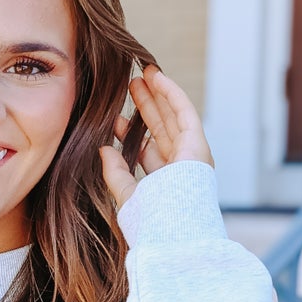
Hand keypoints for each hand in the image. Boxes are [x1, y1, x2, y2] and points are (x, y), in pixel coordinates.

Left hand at [99, 66, 212, 210]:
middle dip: (146, 107)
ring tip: (142, 75)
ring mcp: (190, 154)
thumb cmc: (151, 220)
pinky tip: (157, 77)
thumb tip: (104, 149)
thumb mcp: (126, 194)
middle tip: (131, 86)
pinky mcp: (197, 142)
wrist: (172, 226)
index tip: (114, 119)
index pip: (147, 150)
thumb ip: (115, 172)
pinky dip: (171, 93)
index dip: (131, 133)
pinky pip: (184, 111)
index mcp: (164, 182)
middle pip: (160, 129)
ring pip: (172, 116)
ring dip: (158, 95)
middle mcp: (180, 167)